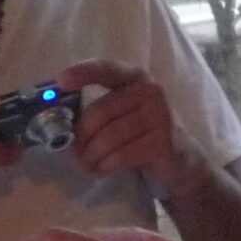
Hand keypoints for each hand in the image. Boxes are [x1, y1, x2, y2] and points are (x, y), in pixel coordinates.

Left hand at [56, 60, 186, 192]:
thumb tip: (61, 122)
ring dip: (91, 156)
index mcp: (135, 78)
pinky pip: (121, 155)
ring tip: (86, 166)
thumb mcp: (122, 114)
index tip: (62, 81)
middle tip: (73, 155)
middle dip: (80, 138)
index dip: (83, 73)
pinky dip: (105, 166)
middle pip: (100, 112)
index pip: (106, 69)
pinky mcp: (161, 143)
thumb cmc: (142, 135)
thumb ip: (98, 109)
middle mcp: (149, 91)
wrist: (179, 161)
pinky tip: (100, 170)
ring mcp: (159, 116)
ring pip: (108, 137)